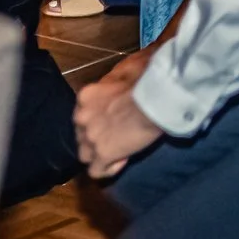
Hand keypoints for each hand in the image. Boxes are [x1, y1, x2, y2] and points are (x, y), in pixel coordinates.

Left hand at [75, 55, 163, 178]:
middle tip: (120, 134)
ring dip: (100, 154)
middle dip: (97, 136)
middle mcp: (81, 117)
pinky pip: (96, 171)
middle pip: (81, 134)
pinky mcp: (101, 154)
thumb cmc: (146, 77)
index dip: (101, 118)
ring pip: (85, 154)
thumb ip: (118, 77)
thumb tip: (126, 74)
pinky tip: (124, 159)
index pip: (84, 113)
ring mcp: (89, 137)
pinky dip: (109, 168)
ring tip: (120, 150)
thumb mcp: (128, 67)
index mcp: (86, 96)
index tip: (119, 117)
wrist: (156, 95)